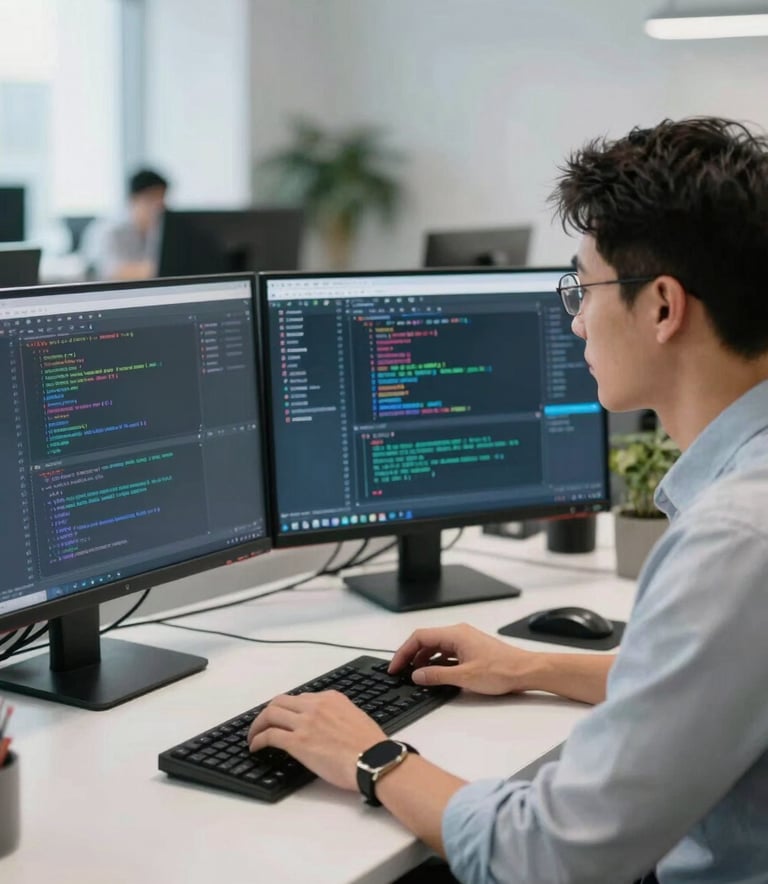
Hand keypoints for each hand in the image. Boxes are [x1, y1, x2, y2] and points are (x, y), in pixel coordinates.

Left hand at [247, 691, 386, 790]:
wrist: (374, 760)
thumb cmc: (371, 746)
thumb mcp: (355, 718)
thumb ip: (337, 716)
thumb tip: (327, 726)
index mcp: (331, 698)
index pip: (300, 698)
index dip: (287, 709)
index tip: (282, 718)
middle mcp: (316, 705)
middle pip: (280, 701)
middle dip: (268, 712)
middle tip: (262, 724)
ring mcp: (305, 722)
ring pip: (271, 714)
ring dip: (258, 725)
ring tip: (254, 736)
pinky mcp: (298, 741)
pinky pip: (270, 735)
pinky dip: (258, 739)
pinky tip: (256, 747)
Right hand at [390, 623, 538, 694]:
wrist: (526, 671)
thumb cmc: (502, 670)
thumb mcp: (464, 677)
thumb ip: (437, 675)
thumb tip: (417, 675)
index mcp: (455, 634)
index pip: (419, 637)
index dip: (403, 652)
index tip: (395, 666)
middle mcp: (459, 633)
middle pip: (426, 640)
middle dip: (411, 656)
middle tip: (400, 672)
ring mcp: (466, 641)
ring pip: (436, 647)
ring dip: (423, 660)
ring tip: (415, 676)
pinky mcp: (471, 650)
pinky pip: (447, 652)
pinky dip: (436, 662)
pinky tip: (434, 674)